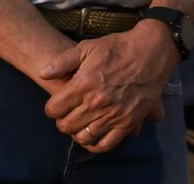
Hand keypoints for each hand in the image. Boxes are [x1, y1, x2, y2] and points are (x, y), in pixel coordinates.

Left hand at [41, 23, 175, 153]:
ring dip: (77, 133)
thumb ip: (62, 62)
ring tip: (79, 125)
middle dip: (62, 121)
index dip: (51, 108)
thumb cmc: (117, 47)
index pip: (54, 109)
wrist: (151, 52)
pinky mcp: (128, 122)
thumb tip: (43, 73)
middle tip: (66, 115)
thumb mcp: (87, 47)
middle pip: (66, 125)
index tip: (56, 105)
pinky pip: (107, 144)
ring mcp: (113, 114)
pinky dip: (96, 145)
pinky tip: (92, 137)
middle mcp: (97, 103)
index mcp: (84, 84)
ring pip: (84, 137)